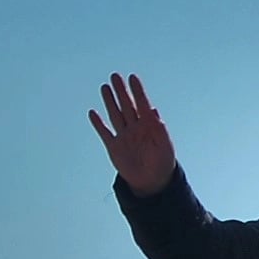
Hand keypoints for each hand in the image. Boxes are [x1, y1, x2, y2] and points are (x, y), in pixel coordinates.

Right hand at [89, 73, 177, 193]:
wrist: (152, 182)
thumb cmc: (163, 163)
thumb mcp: (165, 147)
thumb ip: (160, 130)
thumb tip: (154, 112)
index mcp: (149, 126)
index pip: (142, 104)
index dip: (138, 91)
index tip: (132, 77)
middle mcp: (135, 128)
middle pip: (126, 105)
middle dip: (121, 91)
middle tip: (115, 76)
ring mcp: (124, 136)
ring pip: (116, 115)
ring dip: (110, 101)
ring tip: (105, 87)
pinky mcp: (114, 147)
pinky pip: (105, 133)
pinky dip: (99, 123)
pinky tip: (93, 113)